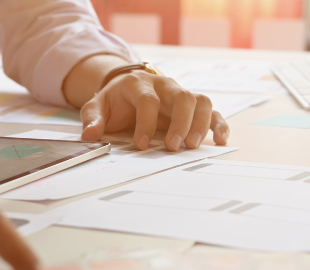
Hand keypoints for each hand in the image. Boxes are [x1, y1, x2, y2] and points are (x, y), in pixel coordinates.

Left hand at [79, 71, 229, 150]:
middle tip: (173, 147)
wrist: (126, 89)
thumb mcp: (97, 107)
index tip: (140, 145)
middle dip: (180, 123)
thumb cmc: (114, 101)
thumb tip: (90, 135)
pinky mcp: (192, 106)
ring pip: (200, 101)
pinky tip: (220, 141)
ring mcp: (180, 94)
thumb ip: (93, 118)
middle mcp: (165, 86)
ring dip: (200, 124)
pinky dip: (219, 124)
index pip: (148, 100)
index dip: (145, 122)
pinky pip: (211, 111)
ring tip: (193, 146)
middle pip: (182, 97)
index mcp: (139, 84)